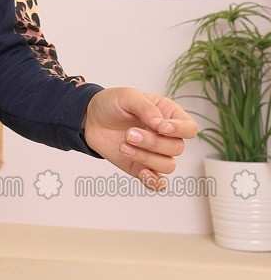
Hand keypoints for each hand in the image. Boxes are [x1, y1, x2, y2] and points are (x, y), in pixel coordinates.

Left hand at [82, 87, 198, 190]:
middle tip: (129, 134)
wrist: (90, 119)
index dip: (179, 130)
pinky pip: (157, 183)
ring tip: (124, 146)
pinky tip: (142, 172)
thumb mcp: (128, 96)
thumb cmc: (112, 104)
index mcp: (169, 115)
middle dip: (153, 143)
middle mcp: (166, 137)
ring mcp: (155, 154)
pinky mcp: (141, 168)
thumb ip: (146, 108)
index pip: (189, 128)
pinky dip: (154, 181)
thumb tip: (161, 125)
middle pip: (177, 148)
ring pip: (167, 165)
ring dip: (146, 158)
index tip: (160, 127)